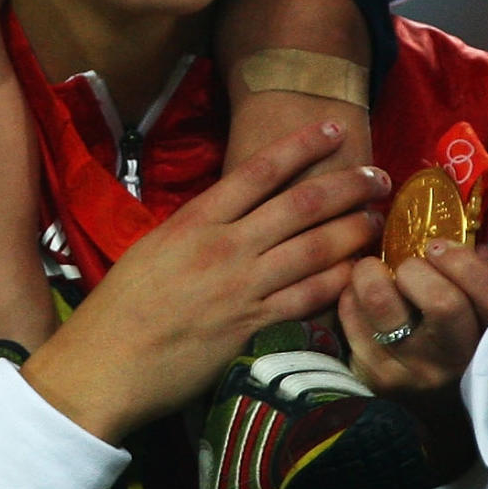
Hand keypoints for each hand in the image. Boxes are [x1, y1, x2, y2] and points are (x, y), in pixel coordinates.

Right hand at [23, 123, 388, 443]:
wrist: (107, 360)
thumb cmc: (121, 305)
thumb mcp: (153, 249)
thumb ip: (196, 231)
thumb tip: (230, 217)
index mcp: (193, 220)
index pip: (258, 171)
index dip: (300, 145)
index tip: (333, 129)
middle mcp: (223, 246)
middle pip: (299, 204)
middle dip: (345, 185)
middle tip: (380, 174)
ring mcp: (242, 286)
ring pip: (314, 249)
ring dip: (352, 231)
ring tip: (378, 220)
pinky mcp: (254, 326)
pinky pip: (308, 298)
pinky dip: (338, 282)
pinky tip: (359, 272)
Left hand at [342, 241, 487, 475]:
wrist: (426, 424)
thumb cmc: (453, 355)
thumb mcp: (478, 323)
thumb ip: (477, 283)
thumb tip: (467, 239)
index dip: (465, 263)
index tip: (437, 246)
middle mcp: (457, 361)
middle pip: (444, 303)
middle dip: (416, 270)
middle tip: (404, 267)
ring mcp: (413, 372)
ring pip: (383, 303)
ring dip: (370, 274)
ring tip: (370, 272)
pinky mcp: (372, 376)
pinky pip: (349, 318)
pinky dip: (347, 296)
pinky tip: (354, 297)